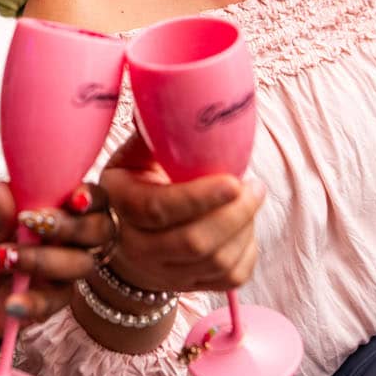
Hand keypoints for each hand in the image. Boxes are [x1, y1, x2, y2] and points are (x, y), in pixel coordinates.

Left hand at [0, 180, 114, 345]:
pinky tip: (12, 301)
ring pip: (80, 264)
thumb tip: (0, 187)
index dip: (91, 196)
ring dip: (45, 259)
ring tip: (8, 257)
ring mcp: (63, 272)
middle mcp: (67, 239)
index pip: (91, 198)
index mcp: (56, 210)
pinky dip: (33, 301)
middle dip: (73, 225)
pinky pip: (55, 302)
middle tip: (34, 222)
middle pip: (99, 230)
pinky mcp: (53, 302)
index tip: (74, 197)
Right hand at [99, 131, 260, 292]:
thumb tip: (170, 88)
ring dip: (245, 228)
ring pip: (217, 262)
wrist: (129, 238)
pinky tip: (245, 226)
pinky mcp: (190, 287)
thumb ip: (154, 130)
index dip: (198, 197)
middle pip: (194, 242)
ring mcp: (164, 272)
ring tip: (252, 198)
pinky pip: (230, 278)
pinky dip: (248, 250)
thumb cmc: (140, 183)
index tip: (233, 180)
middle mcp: (137, 246)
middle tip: (253, 186)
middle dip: (235, 214)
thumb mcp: (136, 155)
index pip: (159, 210)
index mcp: (122, 204)